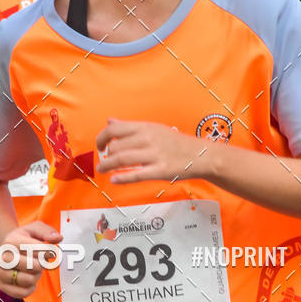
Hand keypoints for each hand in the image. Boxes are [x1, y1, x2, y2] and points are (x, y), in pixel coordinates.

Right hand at [0, 221, 61, 298]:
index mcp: (11, 241)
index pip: (39, 250)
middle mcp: (3, 258)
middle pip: (34, 266)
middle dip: (42, 264)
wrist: (7, 249)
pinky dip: (31, 287)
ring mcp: (1, 273)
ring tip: (32, 269)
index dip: (49, 251)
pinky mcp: (3, 286)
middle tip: (38, 260)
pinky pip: (23, 293)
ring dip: (36, 276)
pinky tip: (29, 279)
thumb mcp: (35, 228)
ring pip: (29, 280)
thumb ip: (47, 231)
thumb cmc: (23, 239)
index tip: (48, 250)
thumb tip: (58, 238)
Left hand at [96, 118, 212, 183]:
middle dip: (105, 155)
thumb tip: (109, 121)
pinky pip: (137, 175)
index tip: (99, 146)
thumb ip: (130, 127)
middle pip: (116, 146)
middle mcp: (148, 139)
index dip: (102, 138)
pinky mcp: (160, 171)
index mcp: (145, 127)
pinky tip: (114, 179)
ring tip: (102, 170)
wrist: (201, 155)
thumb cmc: (175, 143)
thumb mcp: (153, 128)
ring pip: (123, 160)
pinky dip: (122, 178)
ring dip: (108, 166)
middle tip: (102, 161)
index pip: (115, 129)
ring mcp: (154, 155)